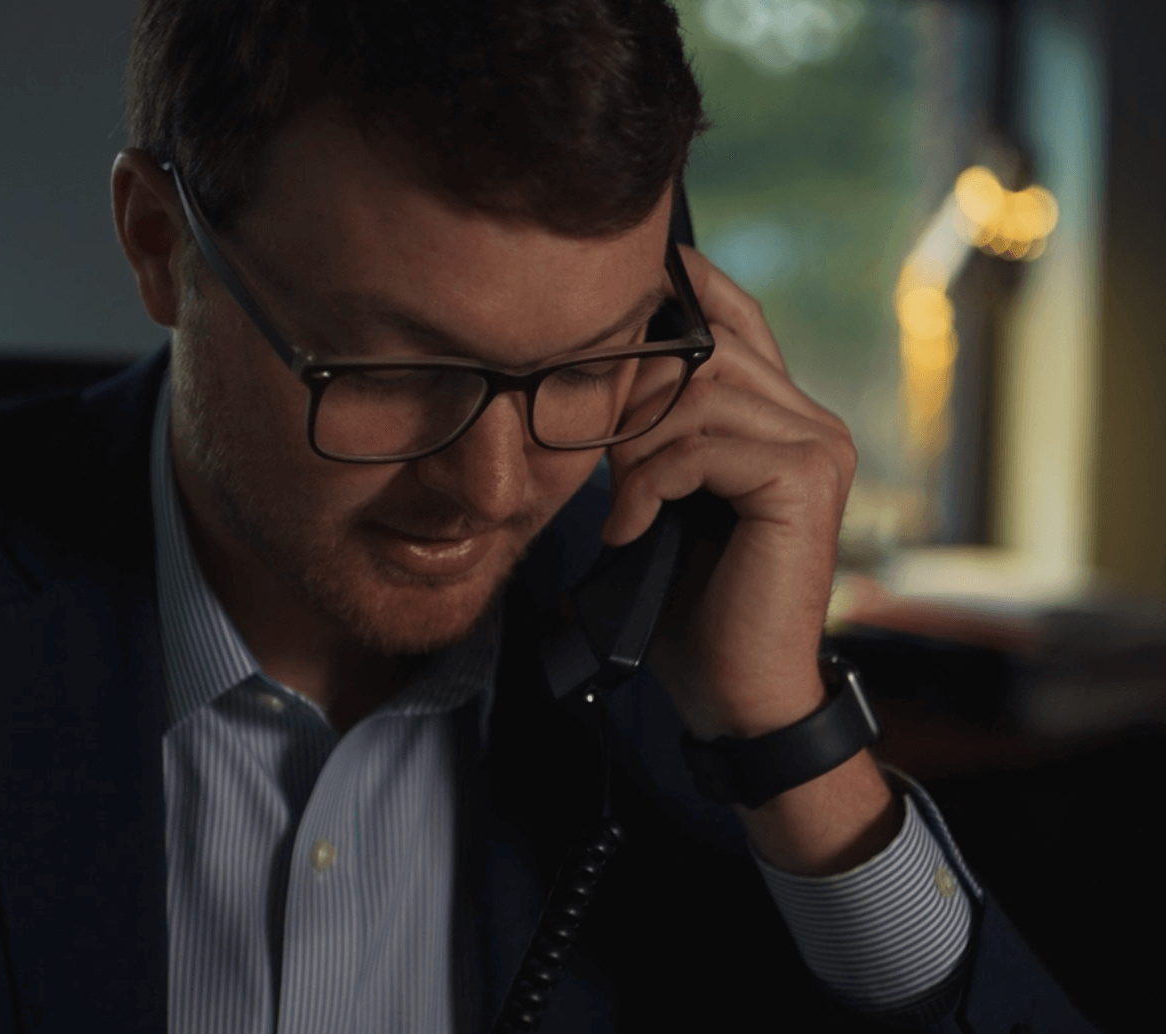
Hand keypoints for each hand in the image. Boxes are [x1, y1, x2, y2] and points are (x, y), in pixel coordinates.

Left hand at [601, 245, 898, 873]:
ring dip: (636, 448)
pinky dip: (649, 485)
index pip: (737, 319)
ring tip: (623, 504)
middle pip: (704, 348)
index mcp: (783, 417)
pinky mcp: (805, 479)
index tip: (632, 272)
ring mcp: (817, 445)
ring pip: (698, 392)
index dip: (687, 286)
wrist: (736, 689)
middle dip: (632, 394)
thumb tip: (605, 367)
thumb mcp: (666, 498)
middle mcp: (812, 419)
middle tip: (602, 458)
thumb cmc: (691, 600)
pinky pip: (701, 444)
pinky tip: (634, 529)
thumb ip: (661, 432)